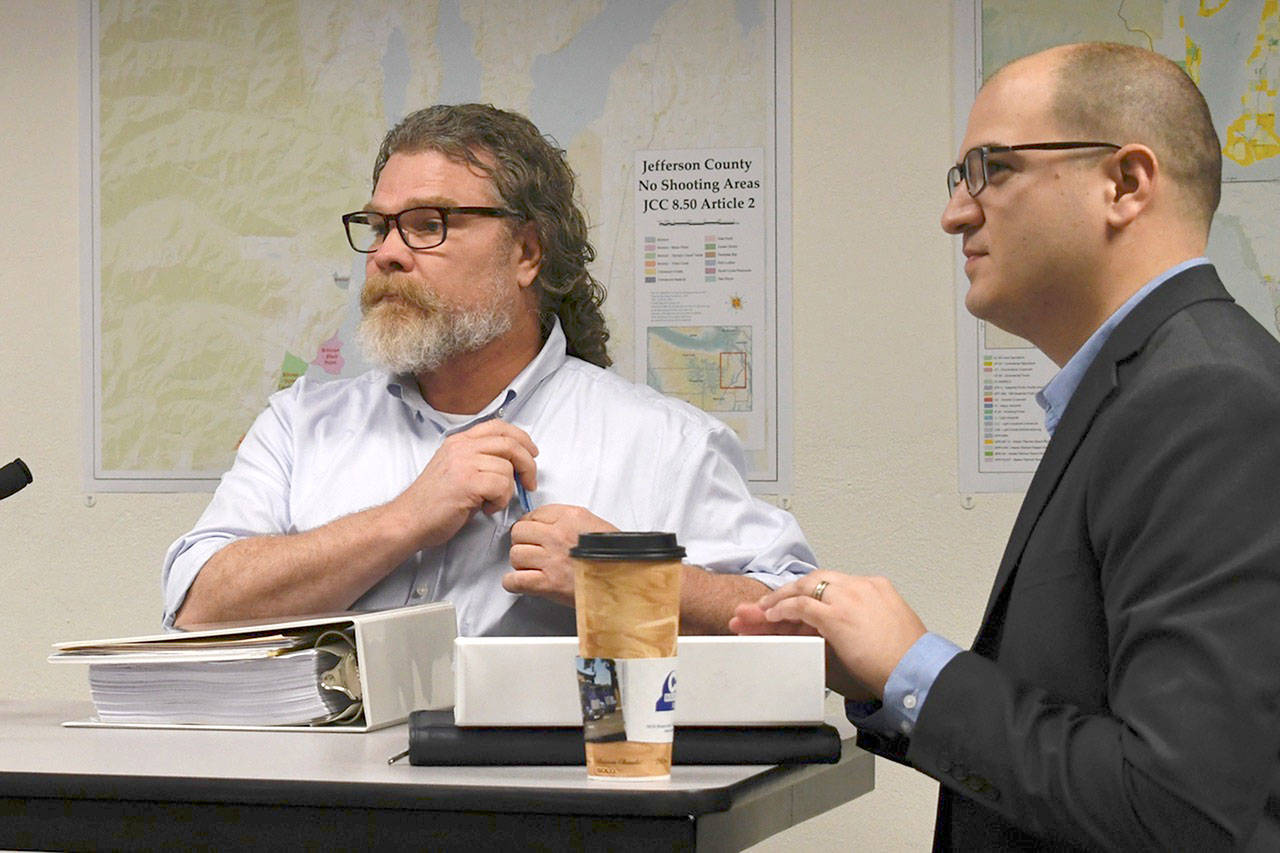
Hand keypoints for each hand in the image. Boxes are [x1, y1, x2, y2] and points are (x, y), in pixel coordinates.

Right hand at [393, 420, 537, 548]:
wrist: (409, 520)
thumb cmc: (433, 502)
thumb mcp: (456, 470)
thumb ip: (480, 461)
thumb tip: (513, 465)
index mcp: (459, 441)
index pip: (498, 427)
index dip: (521, 438)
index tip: (532, 452)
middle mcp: (461, 447)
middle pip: (509, 443)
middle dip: (528, 464)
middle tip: (530, 483)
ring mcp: (463, 462)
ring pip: (507, 468)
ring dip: (508, 490)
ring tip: (491, 502)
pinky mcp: (467, 482)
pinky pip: (502, 485)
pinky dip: (500, 501)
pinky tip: (485, 509)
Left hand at [503, 504, 617, 605]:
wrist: (625, 583)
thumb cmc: (616, 558)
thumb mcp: (596, 526)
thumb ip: (570, 521)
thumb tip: (546, 524)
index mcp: (572, 517)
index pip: (535, 513)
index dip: (533, 525)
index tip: (535, 532)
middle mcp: (558, 535)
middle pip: (519, 531)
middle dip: (524, 542)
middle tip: (533, 550)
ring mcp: (552, 559)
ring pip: (515, 554)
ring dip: (522, 563)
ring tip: (534, 568)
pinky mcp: (548, 584)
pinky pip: (514, 580)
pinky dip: (514, 583)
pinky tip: (522, 582)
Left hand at [731, 571, 926, 697]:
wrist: (916, 669)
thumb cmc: (905, 657)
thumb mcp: (887, 627)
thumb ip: (866, 621)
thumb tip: (851, 631)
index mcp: (875, 587)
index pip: (833, 584)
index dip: (810, 593)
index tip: (797, 601)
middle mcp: (860, 586)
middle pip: (816, 580)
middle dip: (790, 591)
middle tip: (771, 601)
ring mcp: (848, 598)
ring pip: (805, 587)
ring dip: (780, 598)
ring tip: (763, 609)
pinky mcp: (837, 615)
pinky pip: (801, 606)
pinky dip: (783, 609)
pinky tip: (772, 615)